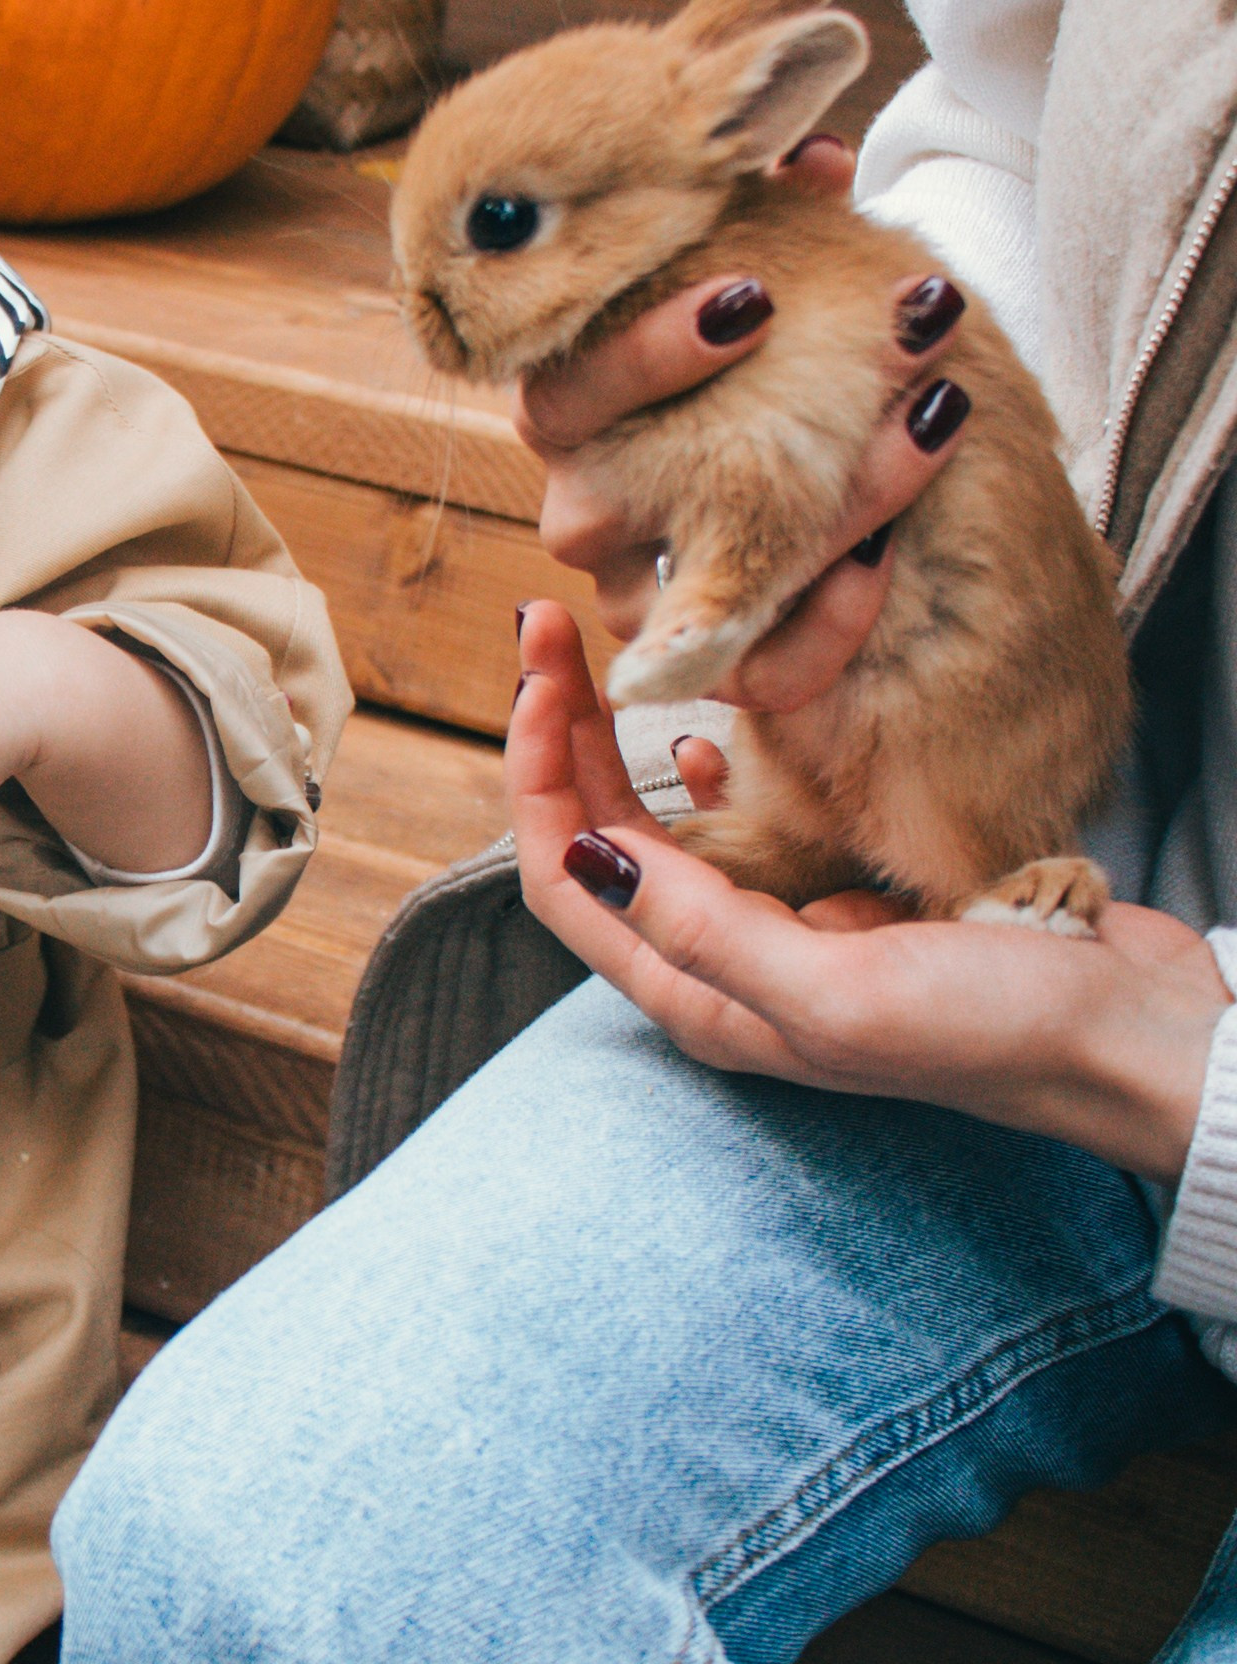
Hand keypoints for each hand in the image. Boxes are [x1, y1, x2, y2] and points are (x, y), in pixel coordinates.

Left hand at [509, 603, 1227, 1180]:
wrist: (1127, 1038)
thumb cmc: (996, 1030)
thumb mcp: (838, 989)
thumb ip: (706, 933)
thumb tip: (584, 858)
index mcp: (701, 1001)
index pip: (565, 877)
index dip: (536, 770)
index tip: (543, 670)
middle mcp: (722, 974)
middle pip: (596, 842)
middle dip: (561, 735)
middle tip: (551, 625)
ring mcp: (779, 937)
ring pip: (659, 830)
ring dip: (618, 746)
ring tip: (601, 656)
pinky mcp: (837, 905)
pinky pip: (741, 833)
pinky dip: (710, 779)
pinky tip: (711, 738)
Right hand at [514, 138, 974, 711]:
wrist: (825, 446)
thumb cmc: (775, 349)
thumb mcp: (778, 274)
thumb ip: (779, 216)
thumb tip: (817, 154)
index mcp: (576, 411)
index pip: (563, 395)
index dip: (647, 352)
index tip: (757, 296)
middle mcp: (587, 510)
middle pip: (585, 513)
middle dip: (717, 453)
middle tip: (824, 378)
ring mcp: (636, 597)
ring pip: (674, 605)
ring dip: (810, 523)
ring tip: (916, 434)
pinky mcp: (705, 665)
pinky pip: (752, 674)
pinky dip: (819, 630)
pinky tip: (882, 562)